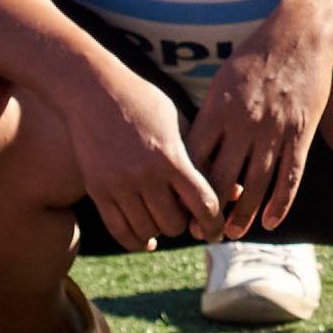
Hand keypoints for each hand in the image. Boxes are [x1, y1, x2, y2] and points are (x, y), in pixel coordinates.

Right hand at [41, 46, 222, 253]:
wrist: (93, 91)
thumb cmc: (144, 103)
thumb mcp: (180, 123)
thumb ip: (203, 160)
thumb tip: (239, 193)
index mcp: (171, 156)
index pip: (203, 204)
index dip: (213, 224)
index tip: (216, 231)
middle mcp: (145, 174)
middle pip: (174, 223)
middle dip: (184, 224)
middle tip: (185, 218)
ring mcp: (118, 184)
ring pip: (148, 231)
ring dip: (160, 231)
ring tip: (165, 222)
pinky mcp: (97, 190)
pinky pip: (120, 231)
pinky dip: (136, 242)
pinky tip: (147, 240)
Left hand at [177, 17, 332, 240]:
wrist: (301, 34)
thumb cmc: (256, 55)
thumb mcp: (222, 80)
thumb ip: (210, 115)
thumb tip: (193, 147)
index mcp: (218, 109)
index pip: (194, 158)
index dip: (184, 186)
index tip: (177, 206)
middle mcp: (243, 123)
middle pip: (221, 178)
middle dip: (208, 210)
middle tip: (200, 231)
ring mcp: (274, 130)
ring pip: (255, 184)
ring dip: (242, 214)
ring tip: (231, 233)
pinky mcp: (300, 133)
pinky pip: (290, 176)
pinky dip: (279, 202)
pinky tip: (270, 221)